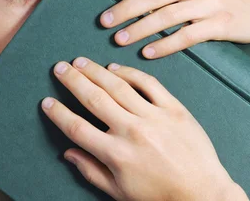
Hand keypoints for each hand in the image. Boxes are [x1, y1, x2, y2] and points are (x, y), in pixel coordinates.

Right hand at [41, 57, 247, 200]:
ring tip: (81, 61)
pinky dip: (130, 73)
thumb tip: (67, 153)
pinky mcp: (174, 109)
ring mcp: (154, 117)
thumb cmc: (159, 195)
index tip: (47, 101)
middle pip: (94, 99)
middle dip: (73, 81)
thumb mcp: (120, 191)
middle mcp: (132, 131)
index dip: (58, 114)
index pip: (77, 128)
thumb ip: (91, 170)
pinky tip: (115, 67)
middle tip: (60, 68)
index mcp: (116, 154)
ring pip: (118, 86)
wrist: (202, 192)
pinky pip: (149, 84)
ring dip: (96, 71)